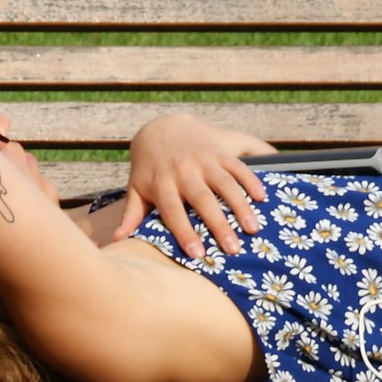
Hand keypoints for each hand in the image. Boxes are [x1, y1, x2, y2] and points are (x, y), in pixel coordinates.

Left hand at [112, 112, 267, 256]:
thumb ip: (131, 213)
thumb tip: (118, 241)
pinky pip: (237, 166)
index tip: (197, 254)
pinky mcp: (219, 151)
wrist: (160, 127)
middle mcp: (183, 171)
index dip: (185, 232)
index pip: (173, 212)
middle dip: (219, 225)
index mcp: (161, 183)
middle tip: (233, 249)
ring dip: (241, 206)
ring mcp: (203, 159)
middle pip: (203, 200)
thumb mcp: (136, 187)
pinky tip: (263, 197)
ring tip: (253, 229)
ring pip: (225, 184)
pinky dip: (250, 180)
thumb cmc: (148, 166)